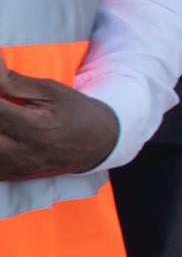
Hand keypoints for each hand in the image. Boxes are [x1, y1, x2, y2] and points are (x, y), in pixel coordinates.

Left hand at [0, 64, 121, 180]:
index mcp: (35, 127)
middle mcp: (22, 152)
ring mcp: (15, 167)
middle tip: (2, 101)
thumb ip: (14, 81)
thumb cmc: (75, 112)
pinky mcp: (10, 175)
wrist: (97, 143)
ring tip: (4, 116)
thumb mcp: (51, 91)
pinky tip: (4, 130)